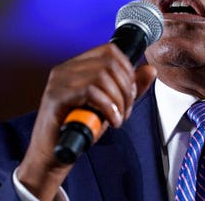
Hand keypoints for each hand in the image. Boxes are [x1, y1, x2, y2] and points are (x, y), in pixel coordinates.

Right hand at [16, 43, 156, 200]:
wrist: (54, 154)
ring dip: (118, 100)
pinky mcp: (56, 96)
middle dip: (126, 88)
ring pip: (102, 76)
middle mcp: (66, 68)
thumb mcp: (111, 105)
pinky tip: (110, 121)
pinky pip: (91, 91)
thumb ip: (130, 88)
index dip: (128, 70)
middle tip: (125, 110)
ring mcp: (59, 81)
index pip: (110, 50)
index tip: (130, 93)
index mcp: (77, 66)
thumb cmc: (80, 128)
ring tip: (117, 118)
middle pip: (109, 62)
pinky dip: (108, 107)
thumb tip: (150, 70)